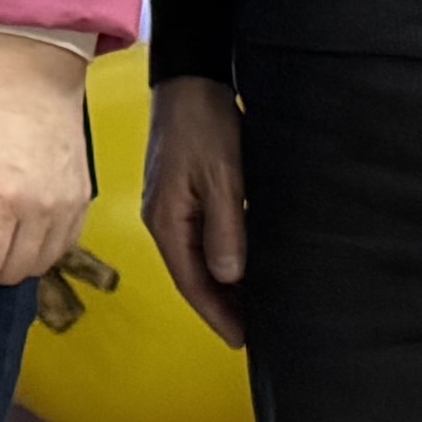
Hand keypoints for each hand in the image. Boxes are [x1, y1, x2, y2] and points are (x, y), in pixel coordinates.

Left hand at [0, 32, 94, 305]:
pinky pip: (63, 247)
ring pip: (39, 266)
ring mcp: (67, 207)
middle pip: (10, 273)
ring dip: (10, 269)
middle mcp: (40, 210)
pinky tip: (18, 239)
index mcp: (1, 200)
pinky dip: (38, 254)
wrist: (35, 74)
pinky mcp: (82, 200)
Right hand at [145, 74, 249, 347]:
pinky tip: (242, 266)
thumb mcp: (222, 176)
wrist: (190, 81)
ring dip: (224, 286)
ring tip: (255, 307)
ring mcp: (172, 208)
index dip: (217, 314)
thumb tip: (228, 276)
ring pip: (199, 260)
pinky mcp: (184, 194)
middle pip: (193, 277)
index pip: (192, 283)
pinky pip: (203, 239)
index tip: (242, 340)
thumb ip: (225, 227)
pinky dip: (223, 260)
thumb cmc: (205, 124)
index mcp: (167, 221)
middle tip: (256, 332)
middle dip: (221, 307)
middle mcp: (165, 220)